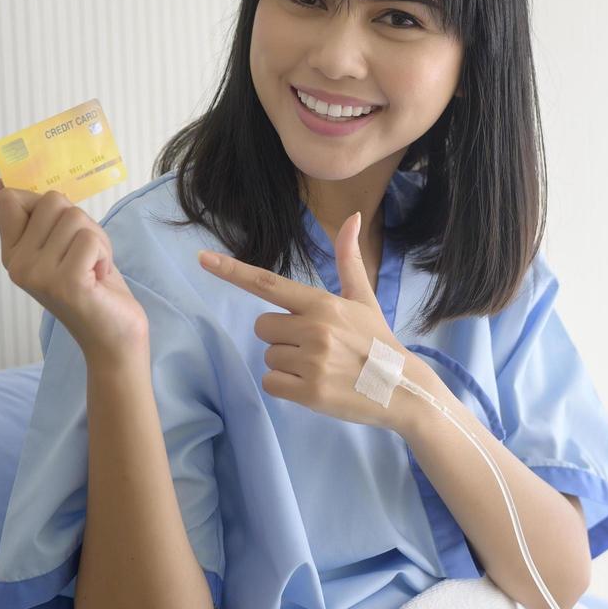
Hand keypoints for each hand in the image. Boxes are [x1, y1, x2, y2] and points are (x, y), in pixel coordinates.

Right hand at [0, 178, 147, 357]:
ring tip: (93, 268)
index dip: (42, 203)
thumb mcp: (58, 244)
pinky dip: (104, 254)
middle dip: (80, 222)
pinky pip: (90, 239)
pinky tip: (98, 279)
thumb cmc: (91, 284)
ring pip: (75, 218)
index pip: (10, 200)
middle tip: (84, 255)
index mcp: (11, 253)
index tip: (58, 230)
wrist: (113, 334)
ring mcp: (38, 275)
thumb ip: (34, 217)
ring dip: (96, 240)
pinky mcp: (65, 282)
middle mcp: (17, 265)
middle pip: (52, 201)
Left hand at [198, 211, 411, 431]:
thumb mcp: (364, 299)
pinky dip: (286, 388)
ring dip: (286, 364)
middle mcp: (313, 328)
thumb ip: (348, 260)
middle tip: (314, 348)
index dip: (232, 271)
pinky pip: (271, 383)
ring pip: (268, 356)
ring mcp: (311, 361)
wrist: (403, 389)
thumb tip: (351, 216)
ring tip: (320, 368)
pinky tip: (314, 386)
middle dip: (281, 337)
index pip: (268, 283)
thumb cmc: (378, 342)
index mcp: (322, 303)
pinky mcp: (309, 391)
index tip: (203, 259)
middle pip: (263, 326)